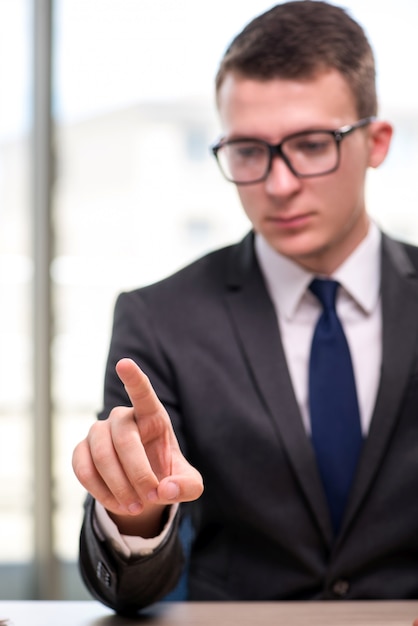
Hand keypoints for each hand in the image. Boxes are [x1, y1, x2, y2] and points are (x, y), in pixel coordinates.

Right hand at [72, 358, 202, 533]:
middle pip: (124, 437)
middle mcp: (123, 418)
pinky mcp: (81, 451)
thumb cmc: (168, 477)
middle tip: (151, 498)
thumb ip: (187, 487)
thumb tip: (165, 489)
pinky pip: (83, 468)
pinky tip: (117, 503)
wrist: (142, 491)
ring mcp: (99, 432)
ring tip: (136, 507)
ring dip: (119, 485)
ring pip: (102, 454)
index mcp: (152, 416)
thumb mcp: (188, 484)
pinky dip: (101, 491)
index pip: (142, 393)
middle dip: (138, 472)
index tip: (124, 363)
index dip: (134, 379)